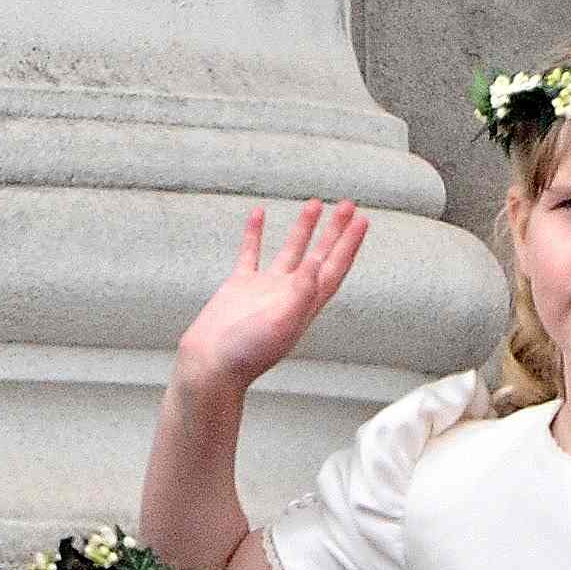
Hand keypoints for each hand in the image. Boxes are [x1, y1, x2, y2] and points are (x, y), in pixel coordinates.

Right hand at [176, 200, 367, 395]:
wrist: (208, 366)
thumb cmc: (246, 353)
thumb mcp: (283, 322)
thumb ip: (303, 291)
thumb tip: (319, 261)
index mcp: (307, 303)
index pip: (335, 267)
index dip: (350, 244)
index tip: (362, 220)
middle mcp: (290, 293)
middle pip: (320, 254)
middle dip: (335, 231)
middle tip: (347, 204)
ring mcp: (265, 288)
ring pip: (289, 250)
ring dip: (303, 228)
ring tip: (314, 203)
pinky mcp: (239, 287)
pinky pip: (250, 254)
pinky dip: (254, 234)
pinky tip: (258, 214)